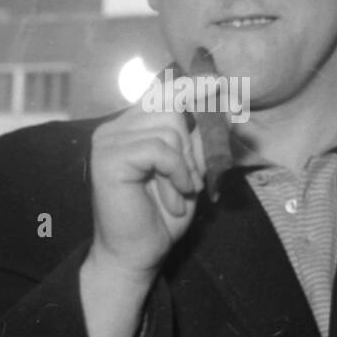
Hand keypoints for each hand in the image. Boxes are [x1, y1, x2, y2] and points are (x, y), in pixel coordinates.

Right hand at [87, 90, 206, 283]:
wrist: (137, 255)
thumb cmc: (161, 216)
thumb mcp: (190, 172)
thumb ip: (200, 141)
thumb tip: (228, 110)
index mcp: (132, 127)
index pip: (164, 91)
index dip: (192, 86)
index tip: (219, 82)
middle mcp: (116, 127)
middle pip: (170, 107)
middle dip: (190, 146)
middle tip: (188, 182)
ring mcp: (108, 140)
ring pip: (168, 129)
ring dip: (183, 167)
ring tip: (176, 194)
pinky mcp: (108, 157)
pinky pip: (159, 149)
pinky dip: (175, 173)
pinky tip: (172, 196)